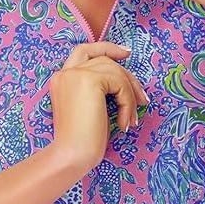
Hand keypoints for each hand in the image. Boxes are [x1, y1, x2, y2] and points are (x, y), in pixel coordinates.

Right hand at [48, 41, 149, 171]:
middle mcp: (66, 72)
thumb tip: (126, 82)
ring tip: (132, 119)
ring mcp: (76, 74)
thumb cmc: (81, 142)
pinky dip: (128, 103)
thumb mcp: (90, 109)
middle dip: (127, 78)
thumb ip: (99, 91)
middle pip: (105, 60)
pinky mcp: (89, 80)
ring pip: (115, 71)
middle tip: (142, 100)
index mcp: (62, 79)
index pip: (84, 51)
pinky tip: (125, 123)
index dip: (106, 48)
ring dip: (130, 95)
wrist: (72, 155)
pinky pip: (120, 84)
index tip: (126, 53)